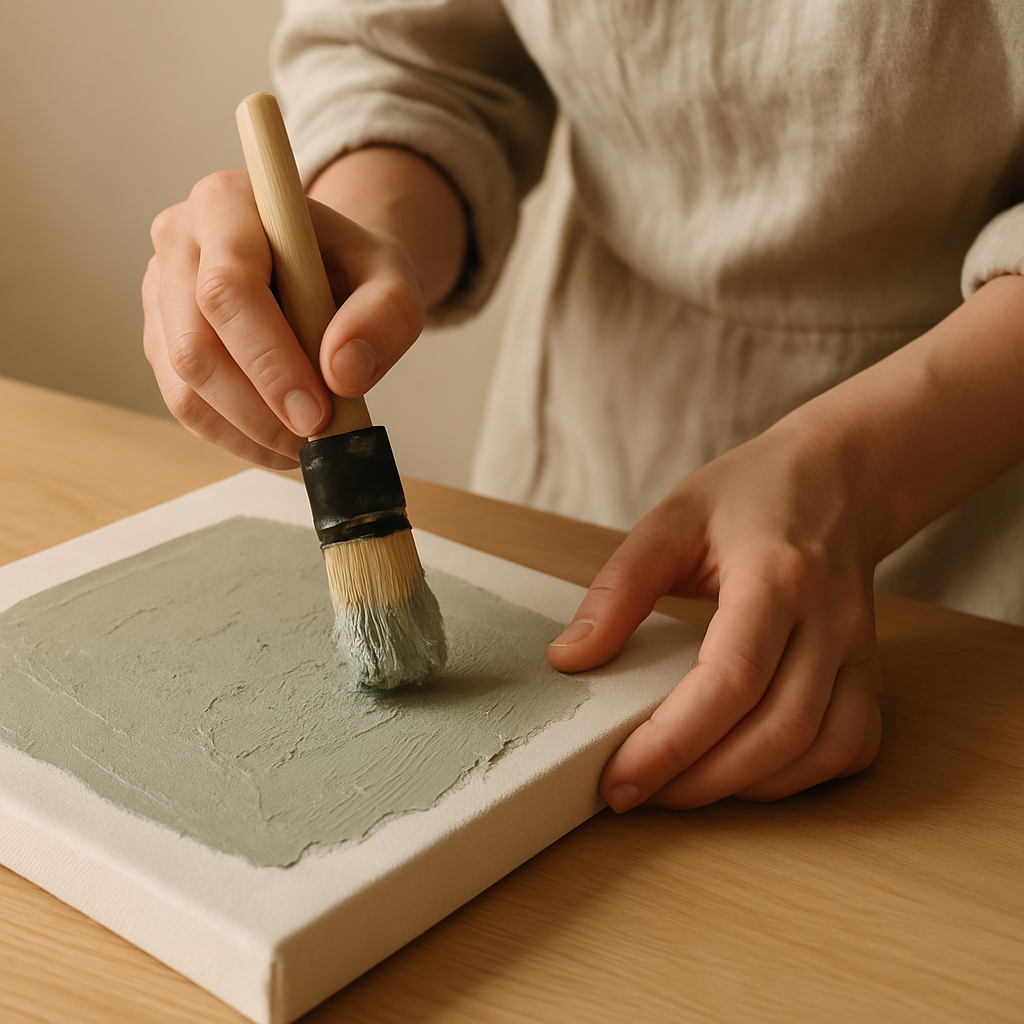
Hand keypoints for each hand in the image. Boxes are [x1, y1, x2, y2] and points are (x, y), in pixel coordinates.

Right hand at [142, 167, 427, 466]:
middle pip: (195, 345)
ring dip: (249, 432)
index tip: (317, 412)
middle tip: (317, 437)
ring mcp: (162, 295)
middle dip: (260, 408)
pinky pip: (187, 407)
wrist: (330, 271)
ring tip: (307, 445)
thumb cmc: (355, 267)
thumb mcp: (394, 277)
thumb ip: (385, 315)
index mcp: (227, 203)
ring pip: (185, 386)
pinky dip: (237, 438)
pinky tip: (281, 442)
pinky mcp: (163, 341)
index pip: (228, 288)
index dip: (270, 360)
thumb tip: (342, 373)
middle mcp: (179, 241)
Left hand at [547, 415, 882, 809]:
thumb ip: (618, 590)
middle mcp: (829, 619)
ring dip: (747, 788)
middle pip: (779, 730)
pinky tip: (747, 772)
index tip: (619, 778)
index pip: (732, 678)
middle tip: (635, 792)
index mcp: (776, 575)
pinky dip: (799, 777)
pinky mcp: (868, 669)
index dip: (674, 742)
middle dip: (701, 781)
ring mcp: (858, 649)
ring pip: (821, 749)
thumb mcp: (671, 521)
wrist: (839, 476)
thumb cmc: (752, 493)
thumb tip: (570, 659)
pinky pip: (851, 746)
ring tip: (679, 788)